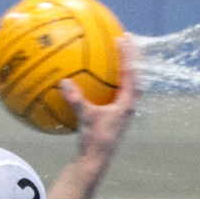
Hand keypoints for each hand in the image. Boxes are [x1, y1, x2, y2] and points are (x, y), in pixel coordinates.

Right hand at [59, 33, 139, 166]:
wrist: (96, 161)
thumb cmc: (94, 141)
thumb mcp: (85, 118)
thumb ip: (76, 99)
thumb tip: (64, 82)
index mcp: (127, 103)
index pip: (131, 72)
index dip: (128, 54)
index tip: (123, 38)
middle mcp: (128, 105)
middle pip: (135, 74)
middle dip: (131, 56)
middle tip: (126, 38)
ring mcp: (123, 110)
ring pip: (129, 83)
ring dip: (125, 67)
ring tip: (118, 53)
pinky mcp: (115, 115)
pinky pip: (117, 92)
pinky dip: (112, 80)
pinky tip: (99, 77)